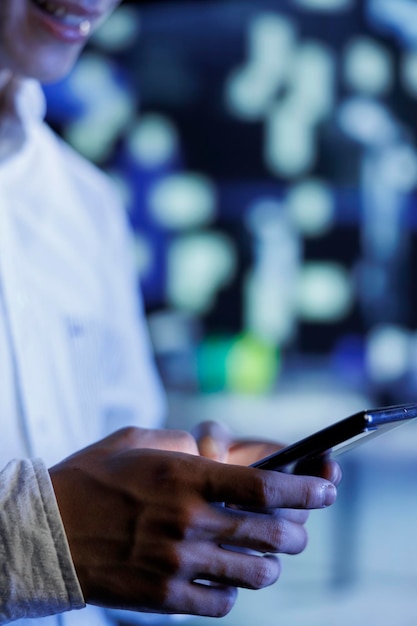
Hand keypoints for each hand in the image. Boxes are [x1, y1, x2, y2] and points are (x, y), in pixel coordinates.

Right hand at [49, 427, 336, 617]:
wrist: (44, 531)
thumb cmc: (90, 478)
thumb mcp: (137, 440)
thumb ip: (184, 442)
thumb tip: (217, 451)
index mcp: (184, 476)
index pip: (265, 486)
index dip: (306, 488)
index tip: (328, 488)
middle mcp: (189, 521)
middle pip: (272, 533)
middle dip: (298, 530)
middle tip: (296, 526)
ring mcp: (178, 563)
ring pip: (258, 572)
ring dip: (271, 563)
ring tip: (265, 555)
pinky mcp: (165, 597)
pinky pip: (223, 602)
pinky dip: (234, 590)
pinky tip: (224, 578)